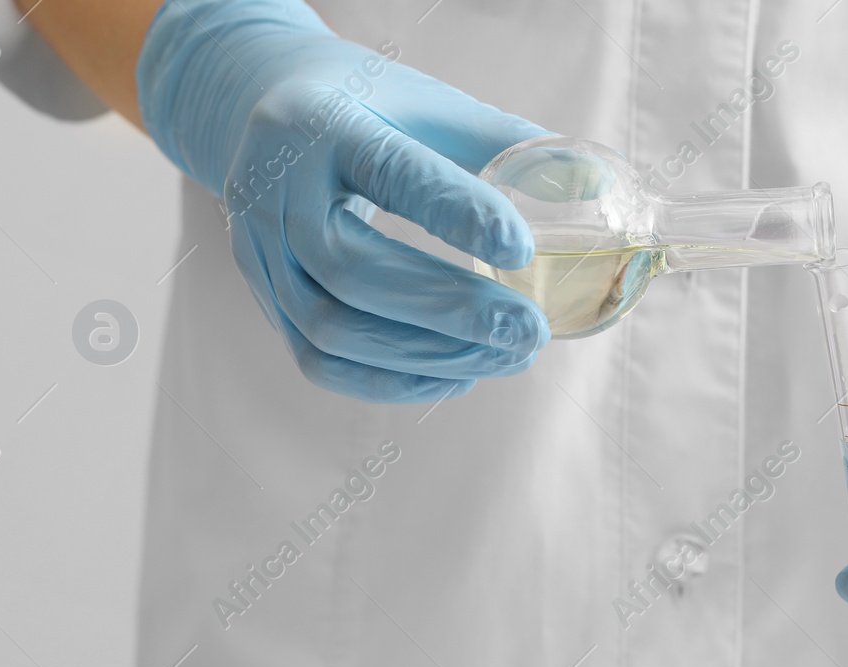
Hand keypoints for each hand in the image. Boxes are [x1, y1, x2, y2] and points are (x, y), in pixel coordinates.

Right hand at [138, 0, 550, 401]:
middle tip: (530, 330)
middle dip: (451, 312)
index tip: (523, 248)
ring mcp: (258, 251)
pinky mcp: (263, 296)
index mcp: (321, 125)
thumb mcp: (426, 104)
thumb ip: (503, 142)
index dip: (456, 214)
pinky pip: (320, 361)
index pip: (389, 173)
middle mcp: (275, 190)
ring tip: (507, 354)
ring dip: (430, 355)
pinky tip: (456, 374)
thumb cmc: (364, 107)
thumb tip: (589, 185)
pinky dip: (392, 380)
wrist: (262, 106)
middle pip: (353, 271)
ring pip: (333, 329)